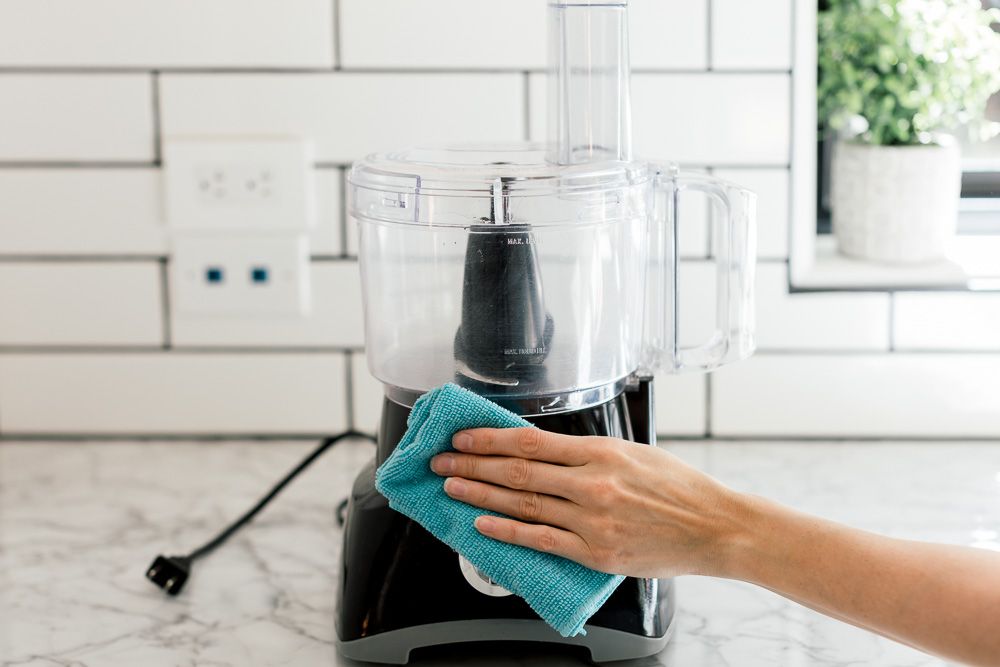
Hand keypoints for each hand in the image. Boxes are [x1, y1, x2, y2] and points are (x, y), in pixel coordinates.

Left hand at [430, 428, 750, 578]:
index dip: (490, 439)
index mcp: (603, 452)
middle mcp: (594, 483)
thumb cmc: (679, 488)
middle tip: (443, 462)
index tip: (463, 437)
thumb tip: (541, 450)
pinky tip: (482, 526)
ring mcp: (593, 520)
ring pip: (523, 505)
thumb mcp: (635, 452)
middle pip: (518, 472)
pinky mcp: (596, 552)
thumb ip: (589, 453)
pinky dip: (508, 533)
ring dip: (481, 496)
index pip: (531, 442)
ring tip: (453, 489)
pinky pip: (542, 540)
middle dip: (473, 466)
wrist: (715, 527)